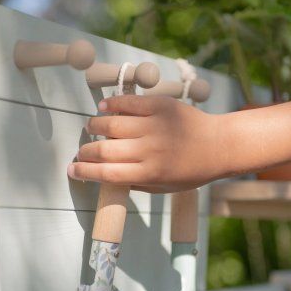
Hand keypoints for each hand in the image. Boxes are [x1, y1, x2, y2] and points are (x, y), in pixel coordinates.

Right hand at [67, 95, 233, 192]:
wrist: (219, 145)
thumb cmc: (191, 171)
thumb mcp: (164, 187)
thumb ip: (136, 184)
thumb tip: (107, 176)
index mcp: (149, 174)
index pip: (107, 174)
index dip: (85, 171)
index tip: (72, 170)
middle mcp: (150, 150)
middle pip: (105, 150)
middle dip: (86, 151)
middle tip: (81, 151)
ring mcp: (155, 126)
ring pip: (112, 123)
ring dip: (95, 125)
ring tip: (91, 127)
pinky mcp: (161, 106)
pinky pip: (129, 103)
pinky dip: (112, 104)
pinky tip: (103, 107)